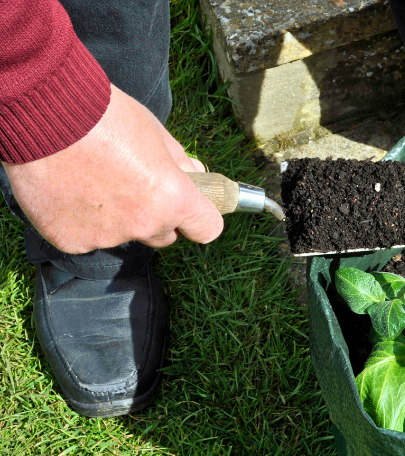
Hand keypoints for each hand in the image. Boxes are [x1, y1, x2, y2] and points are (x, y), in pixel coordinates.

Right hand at [2, 84, 223, 253]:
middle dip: (156, 216)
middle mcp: (144, 225)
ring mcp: (107, 237)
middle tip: (132, 186)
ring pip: (122, 235)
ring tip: (90, 178)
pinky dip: (79, 220)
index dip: (200, 218)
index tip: (192, 209)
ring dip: (115, 217)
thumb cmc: (105, 116)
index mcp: (172, 200)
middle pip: (164, 235)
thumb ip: (180, 163)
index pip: (206, 229)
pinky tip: (67, 189)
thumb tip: (196, 175)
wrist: (44, 111)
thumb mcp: (156, 133)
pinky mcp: (71, 241)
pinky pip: (85, 237)